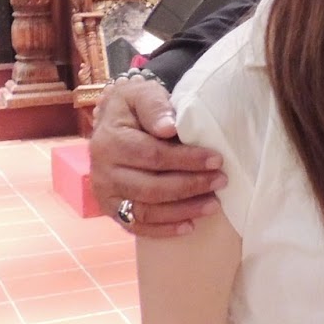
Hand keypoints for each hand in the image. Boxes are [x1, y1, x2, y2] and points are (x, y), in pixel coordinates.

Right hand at [89, 77, 225, 237]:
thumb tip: (168, 127)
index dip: (187, 160)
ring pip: (146, 211)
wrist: (113, 122)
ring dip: (183, 210)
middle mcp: (102, 171)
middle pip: (151, 187)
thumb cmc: (134, 107)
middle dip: (191, 186)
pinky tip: (190, 226)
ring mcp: (105, 194)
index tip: (216, 160)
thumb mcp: (142, 94)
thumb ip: (155, 106)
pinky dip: (164, 230)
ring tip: (213, 204)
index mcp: (109, 141)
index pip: (153, 155)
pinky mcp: (111, 209)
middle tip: (221, 181)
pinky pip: (136, 226)